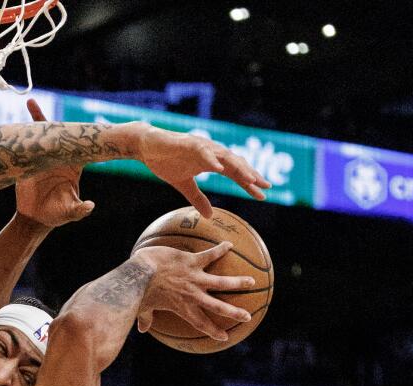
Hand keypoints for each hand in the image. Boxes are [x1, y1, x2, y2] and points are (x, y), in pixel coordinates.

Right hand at [15, 100, 94, 228]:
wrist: (35, 217)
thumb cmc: (56, 215)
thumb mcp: (69, 213)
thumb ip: (79, 210)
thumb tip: (90, 206)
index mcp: (73, 166)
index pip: (81, 147)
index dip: (83, 136)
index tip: (83, 125)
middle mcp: (60, 157)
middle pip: (61, 134)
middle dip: (57, 121)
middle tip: (56, 109)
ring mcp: (45, 157)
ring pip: (43, 134)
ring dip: (37, 119)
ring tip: (31, 103)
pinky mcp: (30, 160)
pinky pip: (27, 143)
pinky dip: (22, 132)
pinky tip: (14, 123)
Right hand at [135, 123, 270, 215]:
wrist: (146, 146)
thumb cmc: (165, 161)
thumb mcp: (183, 186)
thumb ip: (198, 199)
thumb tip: (210, 215)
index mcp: (212, 162)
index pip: (235, 174)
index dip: (249, 184)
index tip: (263, 195)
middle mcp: (211, 153)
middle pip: (236, 164)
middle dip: (251, 175)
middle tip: (265, 187)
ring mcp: (201, 147)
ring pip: (225, 157)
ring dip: (239, 168)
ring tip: (251, 179)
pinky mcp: (188, 144)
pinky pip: (203, 152)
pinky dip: (212, 159)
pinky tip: (221, 169)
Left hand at [136, 241, 255, 341]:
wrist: (141, 272)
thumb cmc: (139, 292)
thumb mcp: (143, 308)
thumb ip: (146, 318)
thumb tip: (141, 329)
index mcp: (183, 308)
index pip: (201, 323)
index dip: (213, 331)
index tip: (224, 337)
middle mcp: (193, 295)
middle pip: (218, 306)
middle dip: (234, 313)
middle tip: (247, 317)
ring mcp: (194, 278)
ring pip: (222, 282)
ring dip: (238, 282)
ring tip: (252, 282)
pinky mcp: (192, 261)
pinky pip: (210, 255)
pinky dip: (220, 249)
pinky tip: (229, 245)